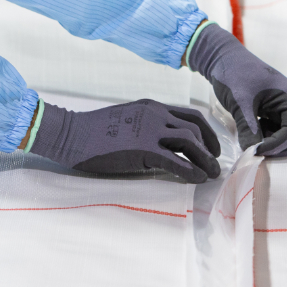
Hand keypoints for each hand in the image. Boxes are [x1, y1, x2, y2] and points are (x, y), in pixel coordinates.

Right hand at [28, 99, 221, 183]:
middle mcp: (155, 115)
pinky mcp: (143, 150)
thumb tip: (161, 141)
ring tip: (211, 174)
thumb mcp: (125, 119)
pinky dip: (191, 171)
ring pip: (190, 142)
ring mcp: (149, 131)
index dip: (206, 132)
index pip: (189, 115)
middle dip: (210, 146)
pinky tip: (196, 179)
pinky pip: (176, 161)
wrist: (72, 134)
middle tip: (215, 162)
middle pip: (195, 127)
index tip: (210, 146)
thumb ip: (145, 124)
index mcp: (151, 106)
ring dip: (205, 159)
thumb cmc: (92, 130)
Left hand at [187, 24, 286, 156]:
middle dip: (278, 148)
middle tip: (254, 149)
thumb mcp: (241, 104)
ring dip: (273, 143)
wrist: (223, 58)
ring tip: (251, 139)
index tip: (254, 150)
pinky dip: (270, 137)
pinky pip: (281, 131)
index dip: (275, 146)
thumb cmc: (234, 75)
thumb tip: (252, 153)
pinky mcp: (280, 109)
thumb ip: (249, 130)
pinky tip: (252, 132)